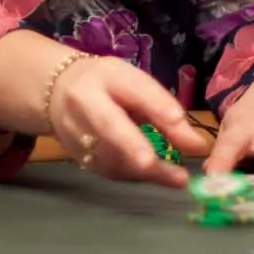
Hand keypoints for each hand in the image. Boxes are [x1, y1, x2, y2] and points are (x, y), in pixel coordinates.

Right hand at [49, 57, 209, 186]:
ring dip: (145, 171)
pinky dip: (136, 175)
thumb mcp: (133, 84)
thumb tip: (198, 146)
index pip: (134, 87)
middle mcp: (85, 102)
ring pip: (110, 155)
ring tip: (177, 178)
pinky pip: (109, 170)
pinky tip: (158, 176)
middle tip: (152, 162)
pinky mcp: (77, 156)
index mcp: (105, 76)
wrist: (56, 90)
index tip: (179, 119)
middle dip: (131, 143)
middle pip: (108, 123)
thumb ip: (163, 111)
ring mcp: (76, 131)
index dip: (156, 103)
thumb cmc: (106, 84)